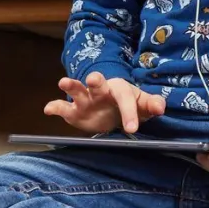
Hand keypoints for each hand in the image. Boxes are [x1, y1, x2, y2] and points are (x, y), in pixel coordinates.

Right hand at [43, 72, 165, 133]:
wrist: (112, 109)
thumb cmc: (129, 104)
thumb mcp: (142, 104)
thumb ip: (152, 104)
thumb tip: (160, 107)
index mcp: (119, 89)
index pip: (125, 98)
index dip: (128, 112)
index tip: (131, 128)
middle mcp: (100, 91)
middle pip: (98, 84)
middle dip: (96, 81)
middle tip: (93, 79)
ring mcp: (85, 101)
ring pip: (78, 91)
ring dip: (71, 86)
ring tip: (63, 82)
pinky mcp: (73, 112)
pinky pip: (63, 108)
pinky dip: (55, 107)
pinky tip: (48, 109)